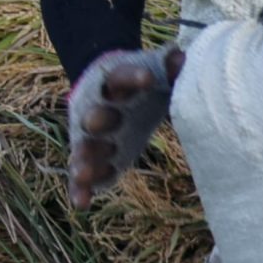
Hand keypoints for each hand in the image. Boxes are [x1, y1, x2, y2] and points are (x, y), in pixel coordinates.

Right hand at [68, 45, 184, 209]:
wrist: (108, 85)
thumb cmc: (140, 81)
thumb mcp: (153, 70)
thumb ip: (167, 67)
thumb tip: (182, 58)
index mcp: (114, 83)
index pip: (121, 76)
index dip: (133, 77)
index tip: (148, 79)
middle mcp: (97, 107)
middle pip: (94, 113)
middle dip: (97, 118)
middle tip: (96, 123)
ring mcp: (92, 135)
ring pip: (84, 146)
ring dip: (84, 159)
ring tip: (82, 172)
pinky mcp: (93, 157)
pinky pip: (82, 175)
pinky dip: (80, 188)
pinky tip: (81, 204)